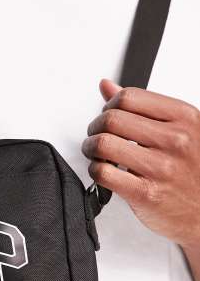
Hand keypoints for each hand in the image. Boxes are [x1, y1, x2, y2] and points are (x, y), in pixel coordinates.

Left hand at [82, 79, 199, 250]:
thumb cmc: (192, 170)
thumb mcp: (179, 130)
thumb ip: (142, 107)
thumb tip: (107, 86)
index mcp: (183, 117)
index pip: (129, 97)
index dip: (110, 106)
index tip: (109, 118)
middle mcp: (175, 140)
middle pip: (112, 119)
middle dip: (95, 128)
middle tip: (97, 138)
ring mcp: (161, 167)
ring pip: (103, 144)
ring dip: (91, 148)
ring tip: (97, 155)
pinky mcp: (146, 193)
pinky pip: (103, 173)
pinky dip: (95, 170)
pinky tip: (103, 172)